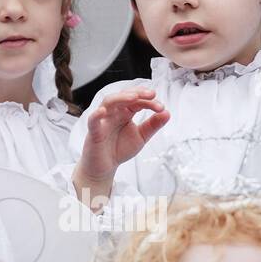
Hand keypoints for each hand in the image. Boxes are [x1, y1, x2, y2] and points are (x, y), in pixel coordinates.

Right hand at [72, 87, 167, 205]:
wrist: (106, 167)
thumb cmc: (120, 149)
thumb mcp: (141, 137)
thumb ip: (152, 125)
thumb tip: (167, 113)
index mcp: (125, 113)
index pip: (137, 101)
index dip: (149, 102)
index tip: (161, 107)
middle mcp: (114, 113)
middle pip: (124, 96)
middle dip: (137, 93)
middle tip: (152, 95)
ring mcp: (103, 121)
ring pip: (109, 102)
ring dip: (121, 98)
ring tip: (134, 97)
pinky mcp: (94, 133)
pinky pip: (92, 121)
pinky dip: (96, 115)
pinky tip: (103, 111)